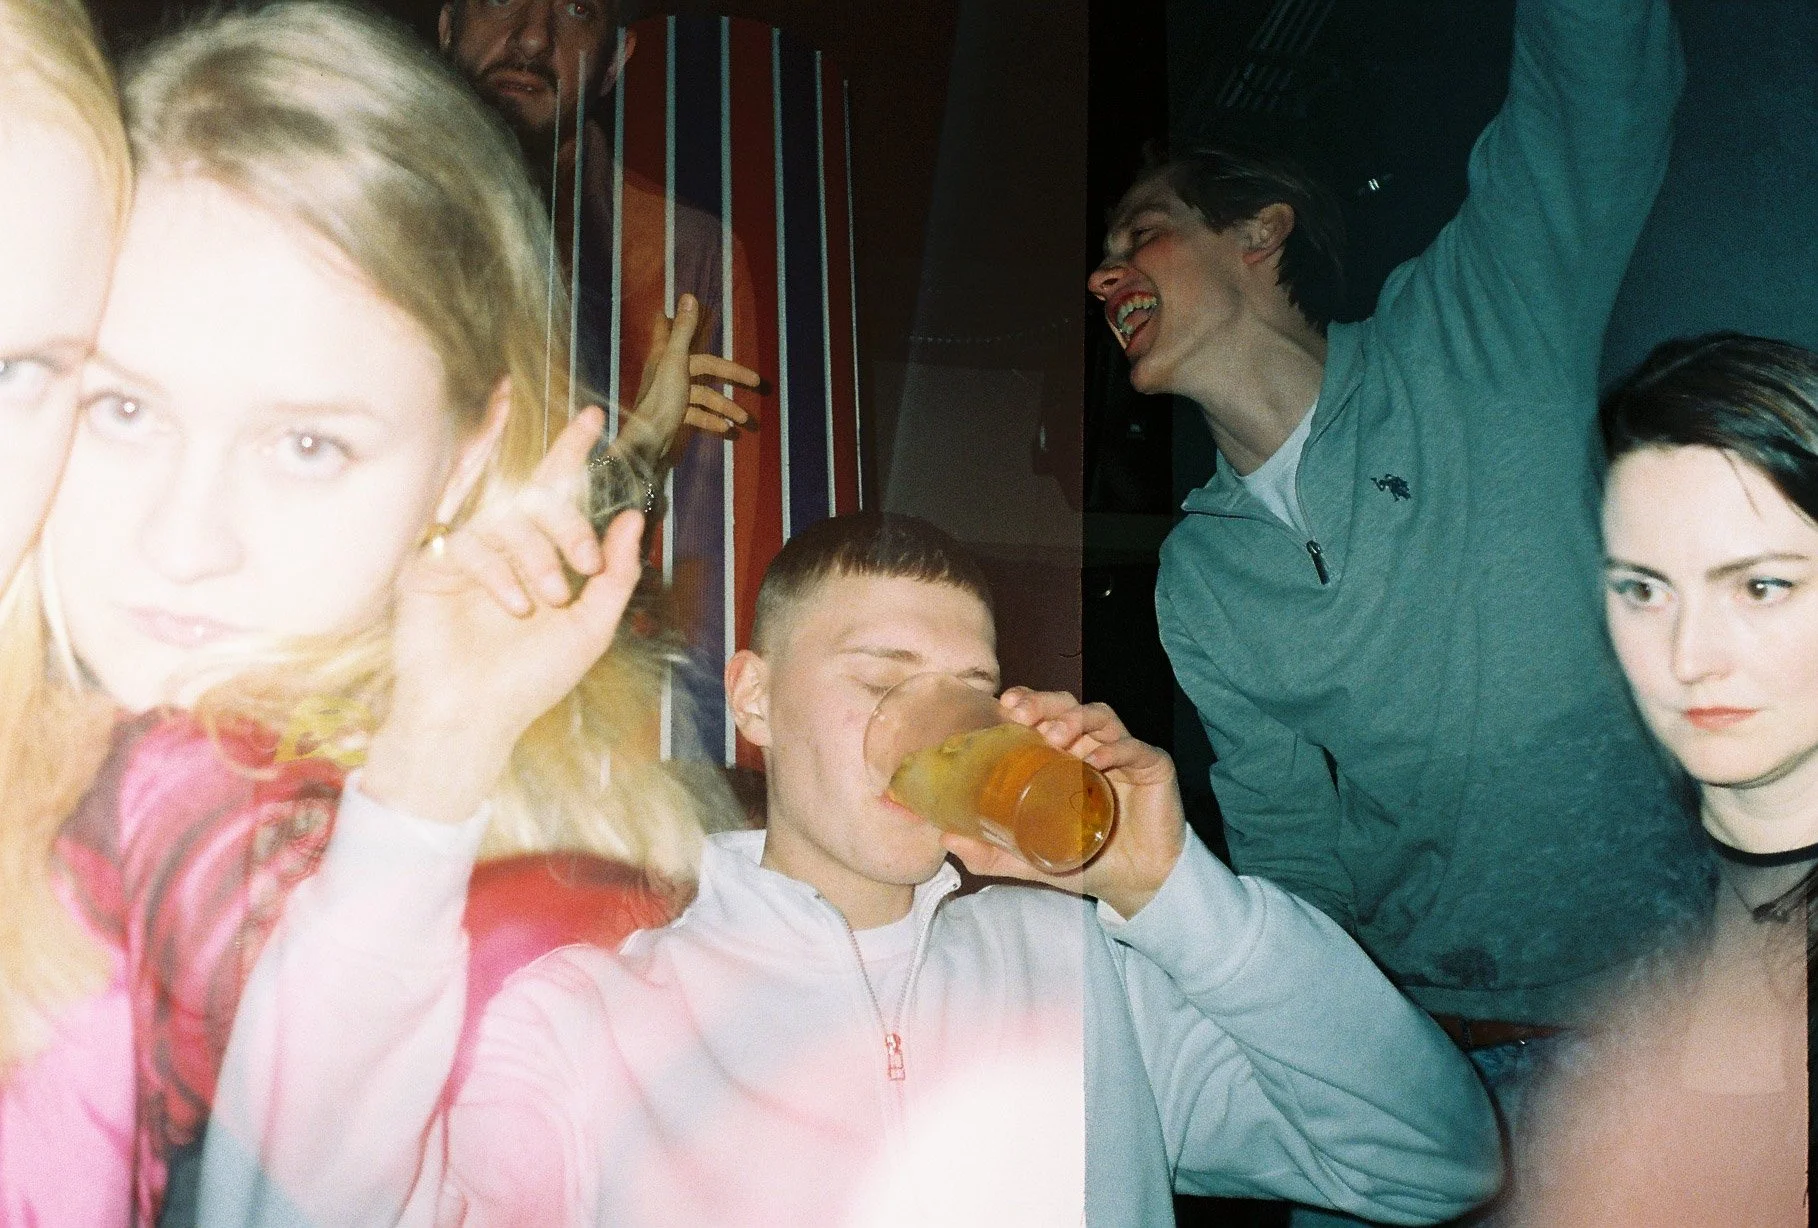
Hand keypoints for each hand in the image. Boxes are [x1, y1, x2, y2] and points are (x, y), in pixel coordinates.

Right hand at [364, 407, 644, 824]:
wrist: (475, 718)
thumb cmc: (531, 679)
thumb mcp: (591, 625)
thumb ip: (616, 572)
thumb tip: (633, 516)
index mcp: (535, 552)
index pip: (553, 488)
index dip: (571, 451)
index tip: (594, 418)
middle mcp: (497, 544)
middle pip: (534, 495)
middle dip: (568, 522)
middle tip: (584, 564)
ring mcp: (458, 550)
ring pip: (504, 514)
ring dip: (536, 554)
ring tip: (546, 599)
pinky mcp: (424, 564)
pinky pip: (467, 540)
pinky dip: (498, 571)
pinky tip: (512, 605)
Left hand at [615, 295, 758, 463]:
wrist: (649, 443)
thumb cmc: (662, 398)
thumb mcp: (676, 361)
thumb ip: (683, 331)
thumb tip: (688, 296)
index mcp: (666, 357)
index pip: (672, 332)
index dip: (674, 322)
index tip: (670, 311)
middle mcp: (668, 373)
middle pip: (704, 367)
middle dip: (730, 374)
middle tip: (756, 381)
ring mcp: (672, 396)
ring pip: (704, 395)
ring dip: (725, 406)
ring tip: (745, 419)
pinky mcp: (675, 418)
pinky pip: (698, 415)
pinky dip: (712, 421)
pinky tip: (727, 430)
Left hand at [939, 689, 1187, 919]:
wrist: (1136, 884)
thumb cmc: (1085, 858)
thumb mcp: (1030, 856)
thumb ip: (992, 851)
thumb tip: (946, 838)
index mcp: (1065, 755)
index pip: (1045, 715)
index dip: (1027, 701)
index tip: (1005, 705)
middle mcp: (1094, 746)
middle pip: (1070, 706)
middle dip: (1045, 703)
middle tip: (1024, 714)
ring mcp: (1125, 754)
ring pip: (1101, 718)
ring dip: (1076, 720)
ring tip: (1057, 736)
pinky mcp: (1154, 767)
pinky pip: (1135, 748)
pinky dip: (1115, 749)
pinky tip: (1095, 760)